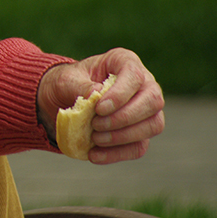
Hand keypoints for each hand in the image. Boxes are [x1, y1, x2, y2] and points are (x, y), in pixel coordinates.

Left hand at [38, 48, 164, 163]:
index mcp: (124, 62)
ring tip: (95, 138)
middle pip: (152, 102)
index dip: (121, 94)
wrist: (63, 100)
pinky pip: (139, 146)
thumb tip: (96, 94)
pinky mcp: (140, 133)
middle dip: (124, 118)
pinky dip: (118, 154)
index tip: (99, 108)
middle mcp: (143, 85)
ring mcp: (145, 110)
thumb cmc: (68, 83)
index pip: (134, 76)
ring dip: (123, 136)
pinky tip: (94, 155)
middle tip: (96, 125)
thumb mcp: (65, 80)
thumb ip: (79, 85)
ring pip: (153, 125)